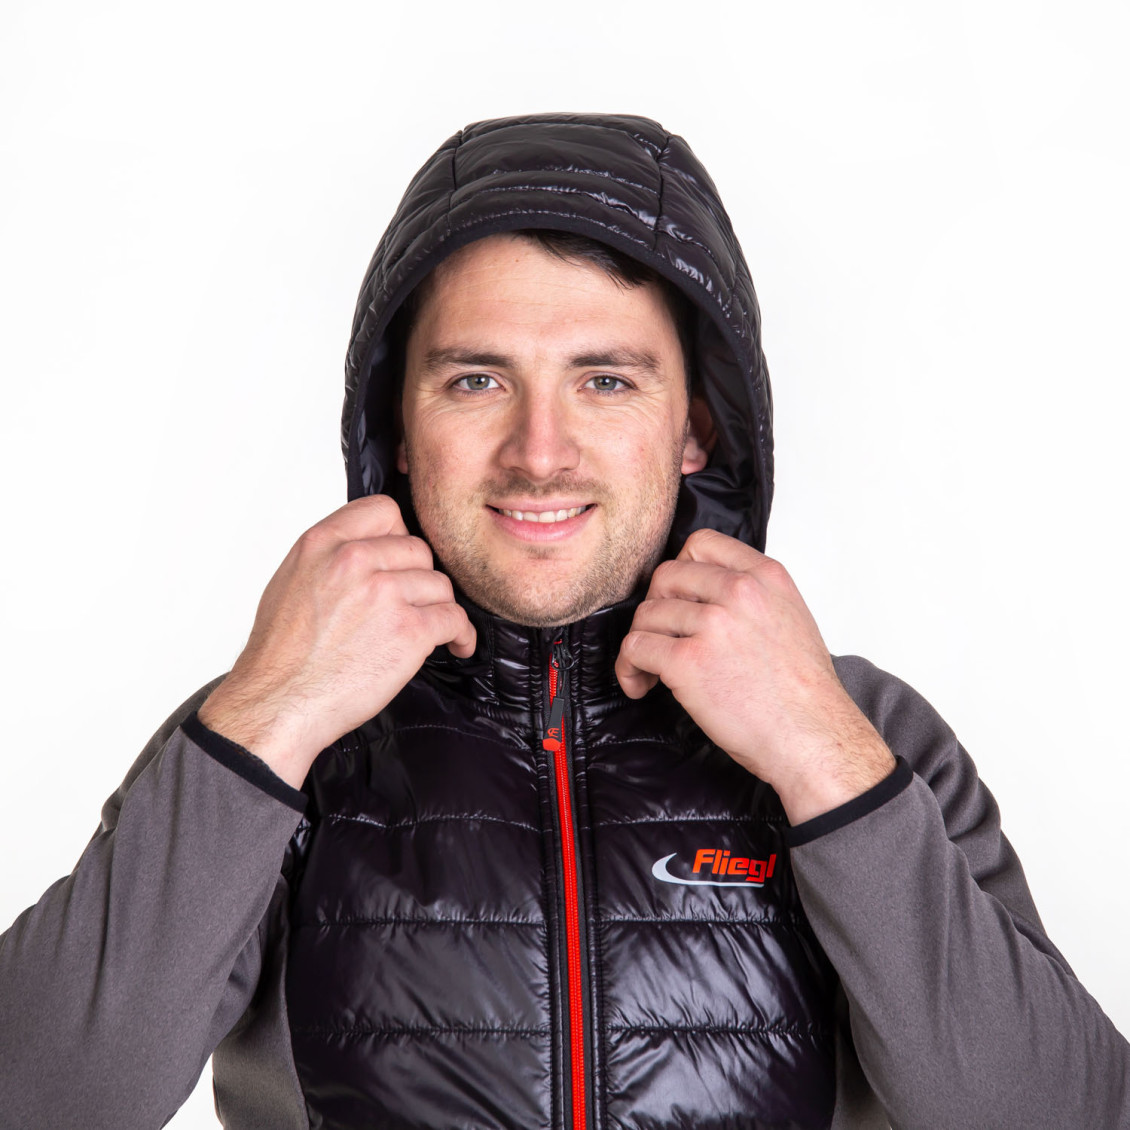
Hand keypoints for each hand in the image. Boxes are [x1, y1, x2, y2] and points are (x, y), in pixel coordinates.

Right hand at [198, 495, 475, 787]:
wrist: (277, 705)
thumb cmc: (281, 655)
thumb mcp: (291, 581)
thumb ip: (330, 557)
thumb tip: (368, 550)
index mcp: (323, 543)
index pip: (384, 511)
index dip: (399, 535)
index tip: (402, 558)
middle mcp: (353, 560)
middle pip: (418, 550)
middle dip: (419, 579)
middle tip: (413, 603)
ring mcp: (384, 593)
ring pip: (439, 584)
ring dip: (438, 608)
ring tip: (431, 629)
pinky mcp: (409, 630)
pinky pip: (455, 618)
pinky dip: (461, 634)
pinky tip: (456, 644)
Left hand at [615, 528, 893, 823]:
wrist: (813, 738)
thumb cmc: (803, 693)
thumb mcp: (791, 618)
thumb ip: (752, 596)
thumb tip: (705, 594)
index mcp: (766, 577)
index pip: (701, 543)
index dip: (680, 570)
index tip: (678, 597)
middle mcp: (740, 592)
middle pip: (666, 576)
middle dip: (657, 607)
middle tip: (663, 637)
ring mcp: (713, 624)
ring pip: (647, 614)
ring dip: (641, 643)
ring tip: (651, 670)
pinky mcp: (688, 661)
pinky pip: (635, 648)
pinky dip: (629, 668)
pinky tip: (641, 684)